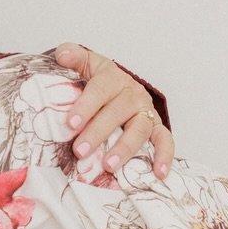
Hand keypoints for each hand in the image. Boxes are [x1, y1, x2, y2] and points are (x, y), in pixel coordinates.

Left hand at [54, 42, 173, 179]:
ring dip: (124, 148)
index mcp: (112, 77)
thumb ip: (72, 55)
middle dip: (97, 133)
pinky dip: (164, 156)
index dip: (85, 106)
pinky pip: (165, 140)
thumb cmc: (99, 79)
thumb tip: (62, 56)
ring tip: (108, 166)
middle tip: (80, 151)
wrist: (118, 84)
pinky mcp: (157, 126)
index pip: (99, 90)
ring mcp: (146, 110)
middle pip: (116, 113)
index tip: (71, 123)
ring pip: (139, 129)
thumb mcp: (85, 63)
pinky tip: (158, 172)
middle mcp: (132, 93)